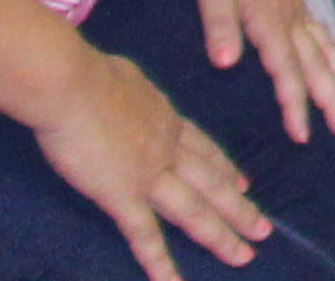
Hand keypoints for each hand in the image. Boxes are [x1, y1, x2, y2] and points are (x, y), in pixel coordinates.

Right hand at [32, 43, 267, 278]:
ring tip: (244, 256)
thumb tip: (126, 88)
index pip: (203, 149)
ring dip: (220, 234)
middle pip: (210, 182)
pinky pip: (144, 234)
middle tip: (262, 229)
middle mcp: (168, 148)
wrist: (72, 83)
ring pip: (193, 210)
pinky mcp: (122, 194)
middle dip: (238, 207)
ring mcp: (149, 173)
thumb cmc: (87, 73)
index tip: (244, 183)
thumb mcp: (125, 75)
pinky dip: (160, 262)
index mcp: (166, 118)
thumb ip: (132, 91)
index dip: (225, 168)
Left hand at [182, 0, 334, 148]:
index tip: (302, 135)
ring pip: (327, 50)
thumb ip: (219, 25)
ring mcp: (295, 8)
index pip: (286, 70)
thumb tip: (226, 63)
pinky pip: (323, 35)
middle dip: (334, 100)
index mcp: (269, 18)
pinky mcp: (293, 1)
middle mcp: (289, 16)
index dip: (295, 104)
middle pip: (317, 65)